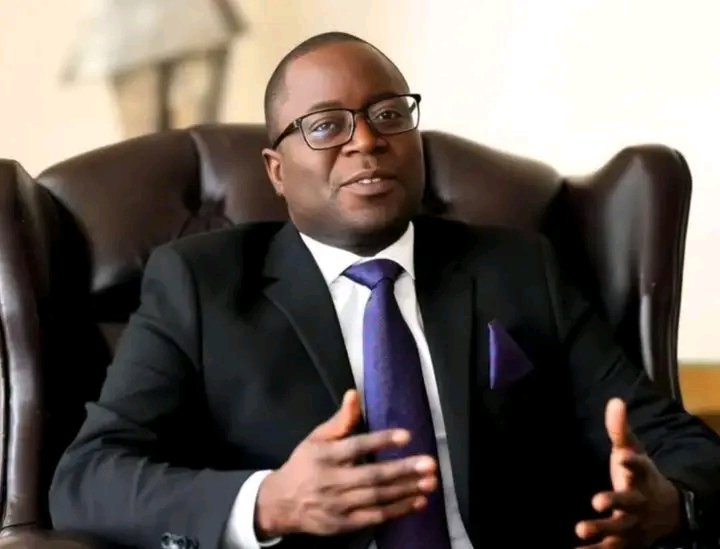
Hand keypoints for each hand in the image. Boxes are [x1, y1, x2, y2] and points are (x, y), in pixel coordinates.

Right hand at [255, 390, 437, 537]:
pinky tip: (417, 501)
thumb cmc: (304, 465)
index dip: (381, 441)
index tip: (407, 436)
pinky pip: (375, 516)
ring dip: (406, 490)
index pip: (356, 446)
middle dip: (403, 469)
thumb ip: (340, 420)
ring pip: (377, 497)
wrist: (281, 503)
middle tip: (429, 463)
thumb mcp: (316, 438)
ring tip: (430, 482)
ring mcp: (338, 505)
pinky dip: (397, 510)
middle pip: (372, 475)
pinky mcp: (344, 524)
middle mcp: (331, 481)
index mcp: (325, 456)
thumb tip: (354, 394)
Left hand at [575, 398, 680, 547]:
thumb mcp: (633, 450)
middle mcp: (639, 501)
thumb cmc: (641, 475)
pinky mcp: (627, 541)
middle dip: (613, 501)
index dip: (631, 461)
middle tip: (596, 501)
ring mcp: (633, 523)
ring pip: (618, 529)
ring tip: (580, 530)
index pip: (639, 467)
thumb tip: (615, 400)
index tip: (622, 457)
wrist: (667, 510)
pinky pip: (611, 548)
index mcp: (641, 477)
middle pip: (628, 503)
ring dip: (600, 530)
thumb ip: (620, 429)